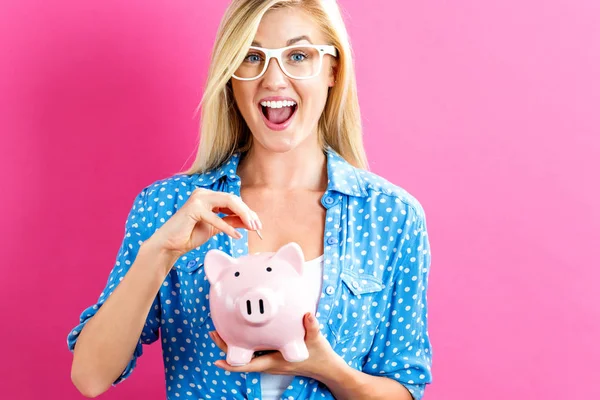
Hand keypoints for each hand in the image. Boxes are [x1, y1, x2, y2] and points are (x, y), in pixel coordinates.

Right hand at [147, 188, 261, 258]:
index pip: (233, 201)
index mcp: (208, 196)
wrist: (170, 245)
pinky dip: (227, 227)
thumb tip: (250, 222)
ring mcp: (198, 198)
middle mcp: (203, 193)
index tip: (258, 225)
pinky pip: (216, 217)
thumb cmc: (190, 235)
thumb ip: (230, 221)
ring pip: (228, 202)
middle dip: (248, 213)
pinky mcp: (193, 208)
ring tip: (252, 228)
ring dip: (242, 215)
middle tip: (258, 227)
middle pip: (233, 199)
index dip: (247, 212)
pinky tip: (236, 236)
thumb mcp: (216, 227)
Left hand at [210, 313, 345, 379]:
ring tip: (222, 330)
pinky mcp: (273, 357)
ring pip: (246, 355)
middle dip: (225, 348)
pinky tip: (242, 332)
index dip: (231, 365)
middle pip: (241, 359)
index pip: (248, 366)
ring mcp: (270, 361)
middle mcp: (269, 363)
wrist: (326, 367)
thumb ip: (312, 327)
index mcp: (275, 361)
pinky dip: (244, 344)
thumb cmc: (320, 356)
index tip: (216, 360)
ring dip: (233, 345)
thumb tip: (308, 315)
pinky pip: (254, 352)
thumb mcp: (317, 340)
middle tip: (213, 332)